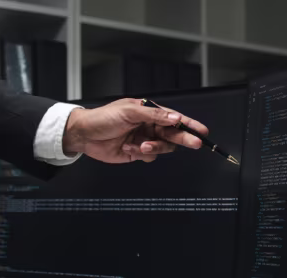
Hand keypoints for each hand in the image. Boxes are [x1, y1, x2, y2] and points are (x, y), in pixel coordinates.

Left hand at [62, 98, 209, 162]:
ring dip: (154, 148)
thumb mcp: (129, 112)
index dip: (189, 124)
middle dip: (183, 139)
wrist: (84, 135)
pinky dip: (140, 154)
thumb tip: (175, 118)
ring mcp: (145, 140)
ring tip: (141, 146)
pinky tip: (128, 147)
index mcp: (149, 113)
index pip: (174, 118)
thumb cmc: (104, 118)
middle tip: (194, 143)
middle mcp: (150, 126)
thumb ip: (154, 115)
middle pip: (174, 135)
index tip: (202, 131)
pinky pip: (149, 157)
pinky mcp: (137, 153)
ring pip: (162, 148)